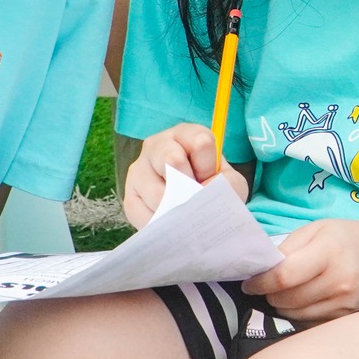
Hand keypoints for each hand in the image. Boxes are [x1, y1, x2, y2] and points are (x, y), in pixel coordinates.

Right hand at [123, 123, 247, 227]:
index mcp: (186, 134)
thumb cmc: (212, 186)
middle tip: (195, 197)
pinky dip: (161, 224)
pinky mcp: (129, 196)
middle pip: (172, 160)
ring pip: (158, 193)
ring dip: (177, 209)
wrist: (194, 208)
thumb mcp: (229, 181)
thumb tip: (202, 193)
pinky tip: (171, 223)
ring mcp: (139, 169)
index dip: (209, 167)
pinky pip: (143, 214)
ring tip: (185, 213)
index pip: (200, 142)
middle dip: (190, 187)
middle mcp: (157, 145)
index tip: (209, 178)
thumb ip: (227, 183)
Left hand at [241, 217, 358, 321]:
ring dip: (283, 306)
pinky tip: (305, 300)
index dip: (261, 282)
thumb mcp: (315, 230)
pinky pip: (309, 322)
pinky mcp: (347, 317)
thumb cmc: (343, 238)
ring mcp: (346, 303)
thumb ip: (287, 249)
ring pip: (295, 315)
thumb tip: (260, 272)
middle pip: (288, 299)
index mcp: (329, 252)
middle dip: (271, 294)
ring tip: (288, 291)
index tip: (249, 283)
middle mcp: (341, 280)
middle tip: (270, 285)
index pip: (284, 276)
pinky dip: (299, 314)